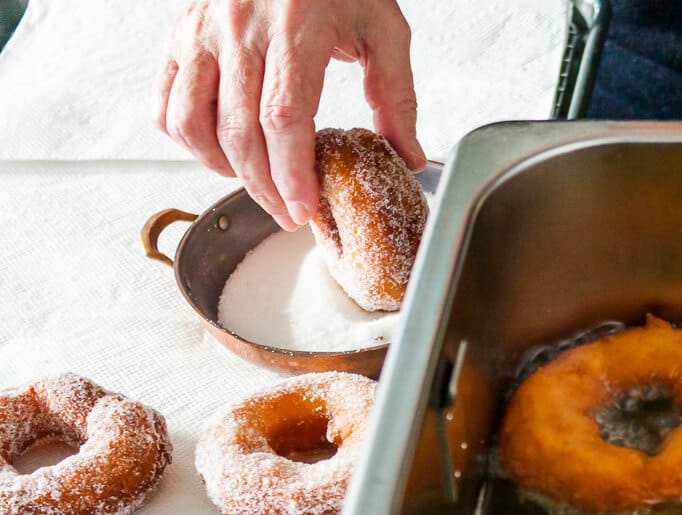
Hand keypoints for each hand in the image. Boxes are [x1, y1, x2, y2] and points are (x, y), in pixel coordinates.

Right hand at [156, 0, 426, 231]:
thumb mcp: (383, 27)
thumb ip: (396, 95)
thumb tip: (408, 155)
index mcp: (296, 27)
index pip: (283, 118)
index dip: (291, 173)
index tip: (305, 208)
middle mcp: (239, 28)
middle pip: (238, 132)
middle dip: (264, 186)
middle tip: (290, 213)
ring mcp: (202, 30)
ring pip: (192, 123)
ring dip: (222, 169)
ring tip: (257, 185)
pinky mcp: (181, 33)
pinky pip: (166, 102)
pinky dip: (187, 140)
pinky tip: (220, 152)